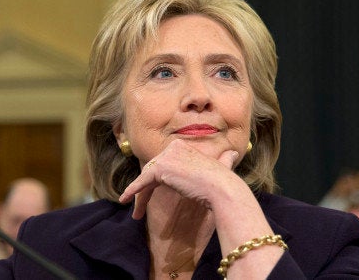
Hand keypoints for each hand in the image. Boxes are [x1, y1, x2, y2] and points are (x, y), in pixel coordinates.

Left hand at [118, 139, 238, 218]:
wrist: (222, 188)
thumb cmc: (224, 183)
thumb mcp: (223, 167)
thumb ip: (224, 160)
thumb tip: (233, 154)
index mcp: (185, 146)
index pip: (164, 163)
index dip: (156, 180)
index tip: (151, 193)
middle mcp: (174, 147)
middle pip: (153, 169)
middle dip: (145, 189)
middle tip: (140, 207)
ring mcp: (166, 156)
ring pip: (146, 177)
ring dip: (139, 195)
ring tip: (137, 213)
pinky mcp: (160, 168)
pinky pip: (142, 181)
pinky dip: (132, 191)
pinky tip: (125, 200)